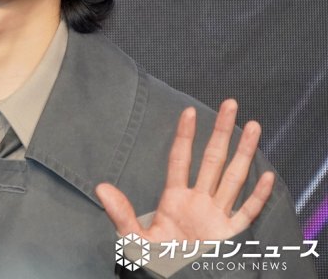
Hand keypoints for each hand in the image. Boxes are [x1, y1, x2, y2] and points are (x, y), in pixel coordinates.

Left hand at [95, 99, 274, 242]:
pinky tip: (266, 176)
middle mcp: (198, 202)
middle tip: (229, 104)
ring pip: (233, 178)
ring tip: (253, 126)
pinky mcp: (230, 236)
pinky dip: (258, 197)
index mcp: (175, 199)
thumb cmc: (153, 262)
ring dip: (244, 153)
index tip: (188, 111)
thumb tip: (101, 188)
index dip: (184, 135)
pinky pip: (247, 213)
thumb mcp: (134, 238)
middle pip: (213, 159)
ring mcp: (216, 217)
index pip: (180, 159)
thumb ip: (121, 213)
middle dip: (221, 131)